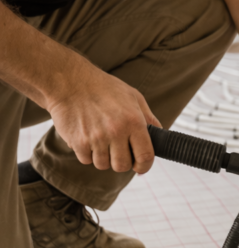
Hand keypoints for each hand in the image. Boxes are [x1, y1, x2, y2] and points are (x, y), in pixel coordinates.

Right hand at [47, 69, 161, 174]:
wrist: (68, 81)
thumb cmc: (104, 88)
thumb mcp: (134, 97)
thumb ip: (149, 118)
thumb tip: (160, 136)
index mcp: (134, 121)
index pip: (145, 156)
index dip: (144, 166)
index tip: (140, 167)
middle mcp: (116, 131)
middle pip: (122, 166)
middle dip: (122, 163)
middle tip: (118, 152)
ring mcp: (95, 138)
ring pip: (103, 165)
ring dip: (103, 158)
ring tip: (101, 141)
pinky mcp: (77, 142)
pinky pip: (86, 160)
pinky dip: (87, 154)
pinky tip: (87, 138)